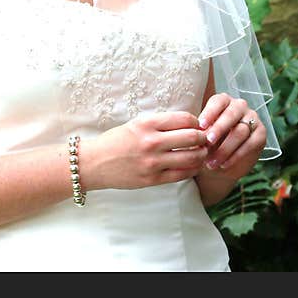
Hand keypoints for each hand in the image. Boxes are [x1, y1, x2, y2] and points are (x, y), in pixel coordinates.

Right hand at [82, 111, 207, 190]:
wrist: (94, 163)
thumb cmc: (114, 141)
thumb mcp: (134, 125)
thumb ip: (159, 125)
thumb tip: (188, 125)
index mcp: (146, 124)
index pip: (184, 119)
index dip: (196, 122)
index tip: (197, 125)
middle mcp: (151, 142)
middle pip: (193, 137)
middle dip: (203, 138)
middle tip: (203, 139)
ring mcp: (153, 162)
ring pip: (192, 157)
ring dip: (201, 154)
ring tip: (199, 153)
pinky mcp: (154, 178)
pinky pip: (183, 174)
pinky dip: (193, 169)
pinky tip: (191, 165)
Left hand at [198, 94, 265, 179]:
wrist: (222, 159)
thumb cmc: (208, 141)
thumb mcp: (202, 133)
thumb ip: (201, 130)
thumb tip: (195, 131)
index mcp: (223, 100)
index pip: (218, 102)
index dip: (209, 113)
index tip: (200, 126)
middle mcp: (239, 106)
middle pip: (230, 115)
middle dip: (218, 129)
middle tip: (207, 142)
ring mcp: (253, 118)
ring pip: (241, 131)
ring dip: (225, 148)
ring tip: (211, 161)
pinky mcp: (261, 134)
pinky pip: (250, 144)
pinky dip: (236, 156)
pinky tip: (224, 164)